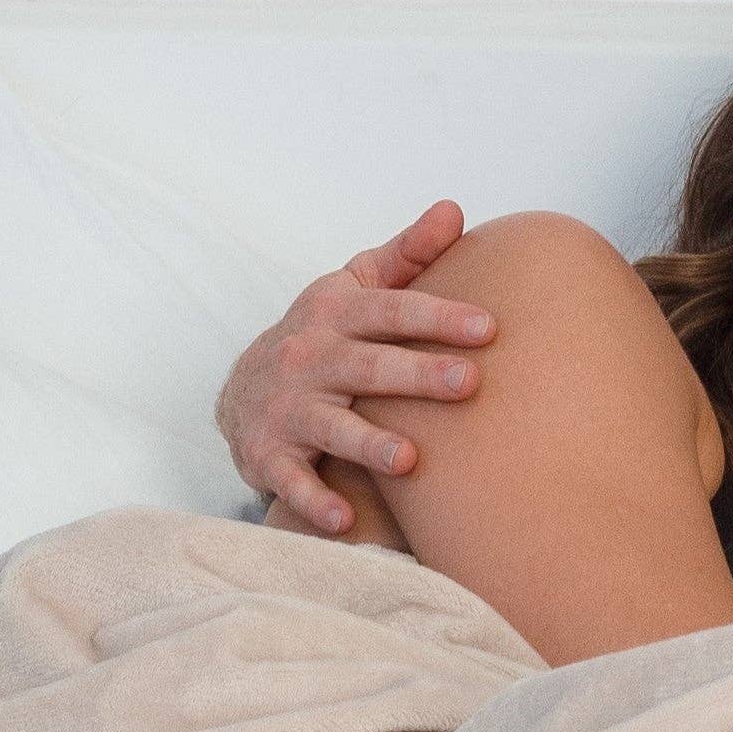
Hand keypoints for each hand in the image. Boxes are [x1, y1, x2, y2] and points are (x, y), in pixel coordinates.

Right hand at [217, 202, 495, 534]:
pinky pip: (294, 480)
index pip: (392, 310)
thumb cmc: (323, 336)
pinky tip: (344, 522)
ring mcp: (289, 408)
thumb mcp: (355, 288)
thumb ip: (407, 255)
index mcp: (338, 313)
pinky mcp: (271, 455)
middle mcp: (312, 357)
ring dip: (369, 443)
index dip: (437, 317)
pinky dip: (314, 502)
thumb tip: (455, 209)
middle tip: (469, 383)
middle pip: (370, 366)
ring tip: (409, 461)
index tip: (490, 326)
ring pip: (333, 427)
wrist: (243, 393)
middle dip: (418, 375)